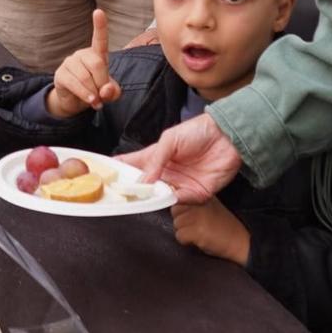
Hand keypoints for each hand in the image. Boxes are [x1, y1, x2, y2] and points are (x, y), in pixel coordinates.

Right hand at [48, 9, 121, 117]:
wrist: (75, 102)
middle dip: (103, 83)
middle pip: (97, 64)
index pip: (99, 39)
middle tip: (103, 95)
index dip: (100, 26)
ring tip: (96, 101)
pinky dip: (85, 95)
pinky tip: (90, 101)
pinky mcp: (61, 74)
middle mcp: (82, 55)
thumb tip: (106, 89)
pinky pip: (75, 84)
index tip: (98, 12)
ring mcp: (70, 63)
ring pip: (86, 77)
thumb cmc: (96, 91)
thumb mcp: (109, 93)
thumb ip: (113, 91)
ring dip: (94, 93)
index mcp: (97, 54)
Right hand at [121, 112, 242, 204]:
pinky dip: (171, 201)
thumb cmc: (198, 131)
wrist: (227, 136)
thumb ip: (155, 159)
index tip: (104, 179)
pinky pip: (181, 201)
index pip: (132, 166)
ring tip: (141, 198)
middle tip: (119, 197)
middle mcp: (166, 174)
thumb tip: (142, 180)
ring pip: (160, 198)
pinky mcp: (196, 194)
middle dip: (132, 193)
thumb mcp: (171, 139)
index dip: (119, 172)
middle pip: (144, 188)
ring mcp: (180, 185)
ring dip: (152, 199)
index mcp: (156, 158)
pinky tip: (164, 197)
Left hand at [171, 198, 251, 265]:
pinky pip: (180, 236)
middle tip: (197, 225)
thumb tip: (173, 201)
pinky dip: (187, 241)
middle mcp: (198, 202)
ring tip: (200, 232)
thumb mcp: (209, 206)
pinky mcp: (196, 230)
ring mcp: (197, 215)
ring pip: (176, 224)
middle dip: (182, 220)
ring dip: (185, 231)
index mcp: (202, 194)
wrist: (239, 240)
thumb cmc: (224, 226)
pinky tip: (200, 239)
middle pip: (175, 211)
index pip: (178, 197)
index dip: (182, 209)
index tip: (190, 216)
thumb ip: (193, 202)